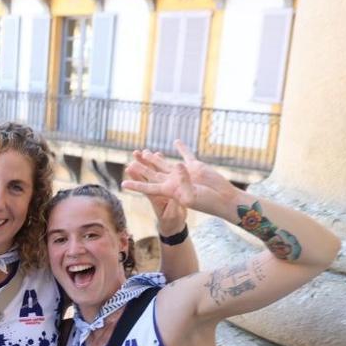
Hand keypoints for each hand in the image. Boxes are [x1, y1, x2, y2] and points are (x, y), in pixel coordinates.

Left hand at [121, 140, 235, 216]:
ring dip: (154, 158)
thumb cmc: (206, 203)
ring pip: (165, 164)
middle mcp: (173, 182)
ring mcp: (183, 174)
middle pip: (153, 174)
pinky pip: (186, 154)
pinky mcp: (195, 166)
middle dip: (141, 168)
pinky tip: (175, 142)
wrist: (223, 199)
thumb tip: (177, 164)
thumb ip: (182, 181)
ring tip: (144, 152)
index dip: (136, 185)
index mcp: (169, 191)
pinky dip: (181, 148)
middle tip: (130, 161)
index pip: (148, 188)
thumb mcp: (191, 196)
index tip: (122, 184)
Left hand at [124, 149, 186, 235]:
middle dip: (140, 164)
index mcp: (156, 198)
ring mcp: (163, 187)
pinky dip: (161, 162)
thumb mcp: (173, 214)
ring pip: (154, 171)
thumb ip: (174, 204)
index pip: (144, 187)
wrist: (174, 225)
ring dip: (148, 161)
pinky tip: (159, 153)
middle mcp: (157, 190)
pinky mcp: (170, 185)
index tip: (128, 169)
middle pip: (146, 176)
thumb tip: (172, 196)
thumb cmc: (172, 222)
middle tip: (133, 153)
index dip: (136, 178)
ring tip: (143, 150)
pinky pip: (164, 171)